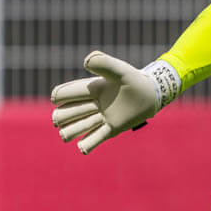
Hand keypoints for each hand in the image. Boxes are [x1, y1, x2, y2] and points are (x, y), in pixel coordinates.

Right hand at [50, 51, 179, 153]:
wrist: (152, 94)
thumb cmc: (135, 80)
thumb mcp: (120, 69)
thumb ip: (104, 63)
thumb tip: (85, 62)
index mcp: (90, 89)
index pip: (64, 94)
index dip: (59, 96)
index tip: (58, 98)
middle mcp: (92, 104)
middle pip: (65, 113)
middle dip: (65, 115)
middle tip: (85, 111)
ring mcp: (100, 118)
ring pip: (75, 128)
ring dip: (72, 131)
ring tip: (73, 132)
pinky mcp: (111, 129)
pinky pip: (94, 140)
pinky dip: (87, 145)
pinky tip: (82, 148)